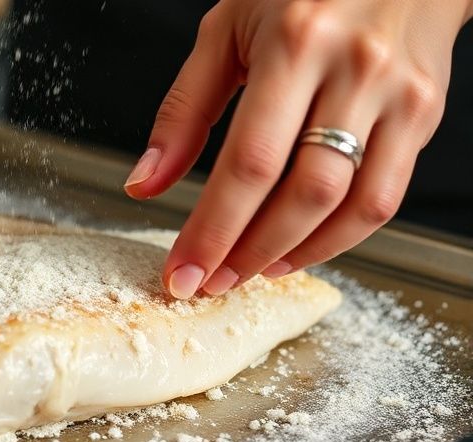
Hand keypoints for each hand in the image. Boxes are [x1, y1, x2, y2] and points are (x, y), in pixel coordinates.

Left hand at [124, 0, 471, 297]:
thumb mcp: (225, 29)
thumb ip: (184, 109)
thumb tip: (145, 183)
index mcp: (297, 43)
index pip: (248, 163)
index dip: (212, 229)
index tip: (181, 272)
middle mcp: (355, 70)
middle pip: (302, 193)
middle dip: (248, 253)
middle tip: (209, 283)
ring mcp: (398, 96)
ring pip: (350, 205)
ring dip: (294, 254)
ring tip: (249, 273)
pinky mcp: (425, 113)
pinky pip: (385, 197)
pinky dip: (339, 237)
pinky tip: (298, 249)